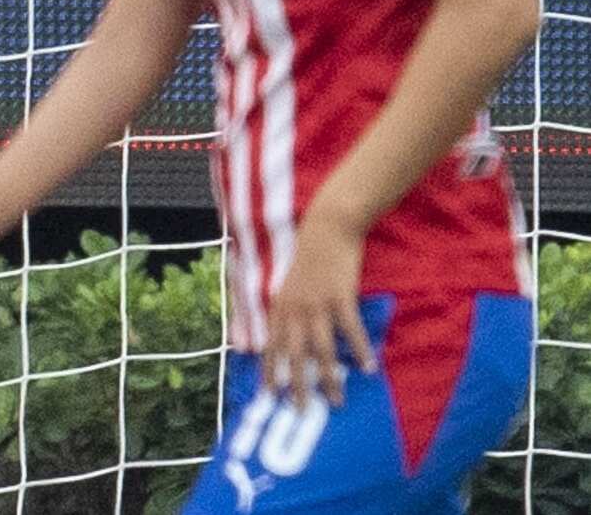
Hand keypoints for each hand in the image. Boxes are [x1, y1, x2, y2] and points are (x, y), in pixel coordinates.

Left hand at [263, 213, 373, 406]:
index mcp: (279, 305)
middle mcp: (294, 309)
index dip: (269, 370)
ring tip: (337, 401)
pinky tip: (369, 368)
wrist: (327, 227)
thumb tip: (290, 334)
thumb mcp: (290, 283)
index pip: (270, 345)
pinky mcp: (340, 297)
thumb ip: (288, 308)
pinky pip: (350, 331)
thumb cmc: (310, 256)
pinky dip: (360, 351)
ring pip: (321, 350)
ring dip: (330, 378)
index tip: (269, 394)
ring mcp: (317, 304)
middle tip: (302, 411)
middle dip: (297, 385)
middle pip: (293, 355)